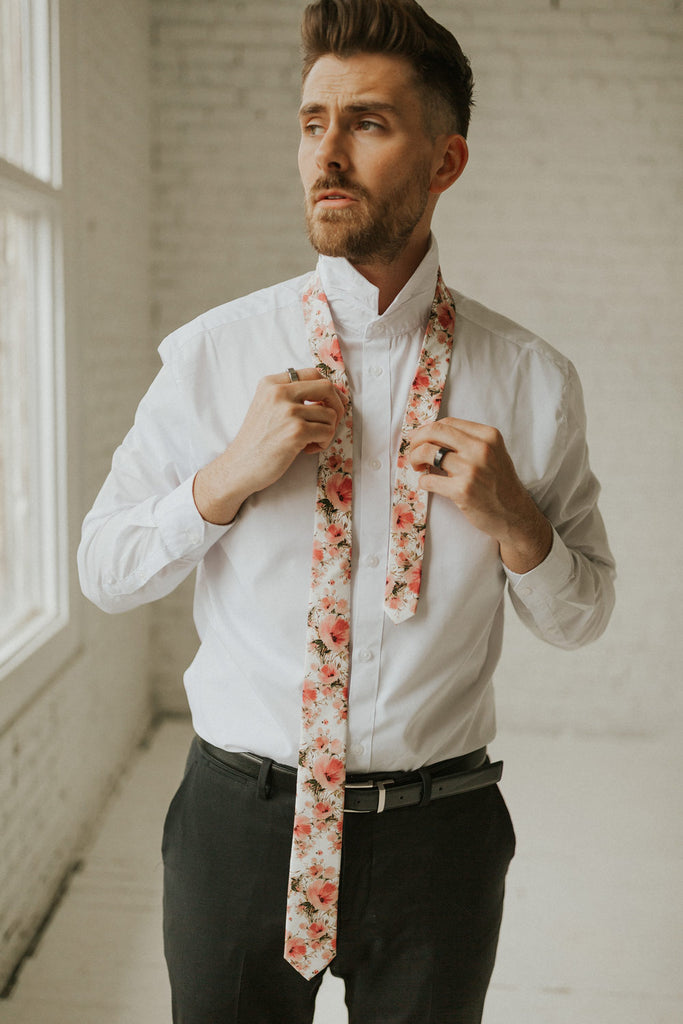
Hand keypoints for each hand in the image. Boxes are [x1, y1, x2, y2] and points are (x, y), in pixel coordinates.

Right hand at [194, 368, 344, 524]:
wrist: (239, 466)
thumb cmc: (256, 441)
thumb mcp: (266, 406)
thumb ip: (290, 396)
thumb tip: (330, 394)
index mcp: (271, 383)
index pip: (312, 373)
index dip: (329, 389)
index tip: (334, 402)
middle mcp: (279, 392)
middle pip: (326, 387)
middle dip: (337, 405)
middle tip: (333, 422)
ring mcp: (288, 411)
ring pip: (330, 414)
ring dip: (327, 431)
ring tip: (311, 441)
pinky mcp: (296, 432)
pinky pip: (327, 431)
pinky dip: (323, 443)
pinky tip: (307, 450)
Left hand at [409, 417, 552, 573]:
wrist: (515, 514)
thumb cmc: (500, 483)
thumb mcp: (493, 453)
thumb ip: (469, 441)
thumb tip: (431, 434)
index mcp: (488, 435)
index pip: (447, 422)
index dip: (428, 430)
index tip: (421, 440)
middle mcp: (481, 449)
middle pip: (434, 431)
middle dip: (416, 440)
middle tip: (413, 451)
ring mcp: (472, 470)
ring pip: (427, 452)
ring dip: (415, 459)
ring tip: (418, 467)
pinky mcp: (462, 491)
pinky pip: (429, 480)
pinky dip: (423, 481)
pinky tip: (428, 484)